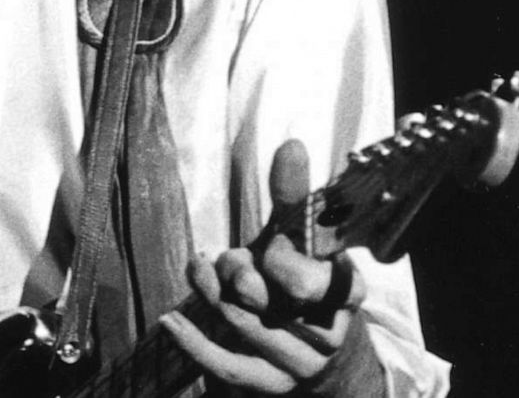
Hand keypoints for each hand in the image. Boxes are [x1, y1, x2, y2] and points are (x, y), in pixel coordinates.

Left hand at [159, 141, 372, 394]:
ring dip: (212, 291)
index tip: (272, 243)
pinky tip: (171, 320)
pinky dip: (194, 342)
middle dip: (238, 271)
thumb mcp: (304, 240)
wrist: (321, 354)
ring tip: (202, 270)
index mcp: (347, 293)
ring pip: (242, 324)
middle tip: (229, 258)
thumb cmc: (305, 284)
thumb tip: (290, 145)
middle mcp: (328, 333)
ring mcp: (299, 365)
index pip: (312, 279)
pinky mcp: (268, 385)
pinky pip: (226, 367)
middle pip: (267, 299)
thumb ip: (295, 196)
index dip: (282, 259)